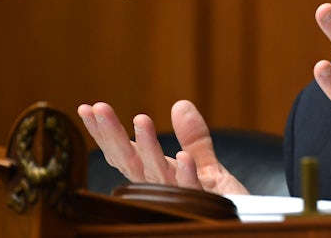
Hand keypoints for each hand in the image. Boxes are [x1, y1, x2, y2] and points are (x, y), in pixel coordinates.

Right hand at [77, 99, 248, 195]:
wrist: (241, 224)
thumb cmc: (219, 202)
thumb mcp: (208, 164)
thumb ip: (193, 138)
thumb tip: (180, 104)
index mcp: (157, 175)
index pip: (125, 153)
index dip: (106, 133)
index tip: (89, 108)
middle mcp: (161, 187)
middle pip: (130, 161)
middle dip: (113, 135)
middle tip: (98, 108)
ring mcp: (178, 198)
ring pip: (156, 173)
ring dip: (148, 147)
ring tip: (141, 119)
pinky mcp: (202, 206)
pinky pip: (191, 189)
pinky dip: (186, 174)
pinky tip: (182, 157)